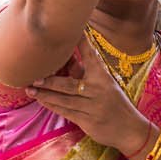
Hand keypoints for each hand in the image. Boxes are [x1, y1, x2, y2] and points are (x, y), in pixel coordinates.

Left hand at [30, 42, 152, 153]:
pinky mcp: (88, 121)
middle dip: (50, 81)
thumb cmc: (115, 103)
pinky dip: (52, 106)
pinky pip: (66, 112)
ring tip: (31, 89)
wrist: (129, 129)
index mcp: (103, 77)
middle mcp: (98, 91)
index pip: (90, 56)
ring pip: (64, 100)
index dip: (81, 42)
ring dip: (45, 95)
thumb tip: (68, 60)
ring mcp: (93, 107)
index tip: (72, 30)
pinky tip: (41, 100)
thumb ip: (87, 74)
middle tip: (35, 77)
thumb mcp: (106, 85)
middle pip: (69, 85)